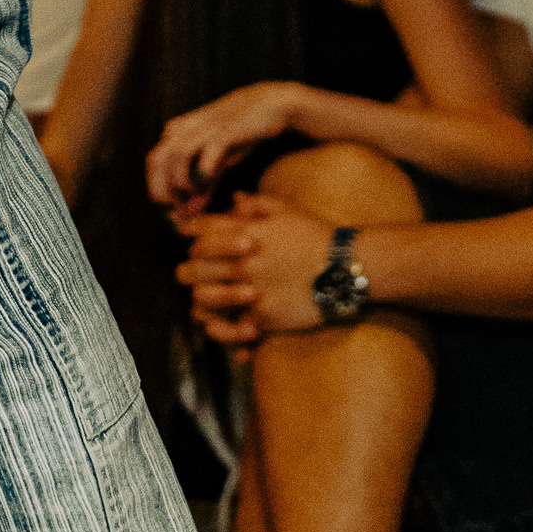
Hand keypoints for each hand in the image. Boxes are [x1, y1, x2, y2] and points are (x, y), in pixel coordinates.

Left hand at [147, 86, 309, 213]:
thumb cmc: (239, 137)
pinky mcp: (226, 129)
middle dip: (163, 189)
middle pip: (157, 159)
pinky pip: (208, 148)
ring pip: (177, 154)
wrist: (267, 106)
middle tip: (178, 206)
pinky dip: (203, 168)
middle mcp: (186, 128)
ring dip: (182, 181)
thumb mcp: (216, 166)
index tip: (175, 208)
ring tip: (196, 194)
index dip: (158, 188)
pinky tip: (206, 180)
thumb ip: (200, 191)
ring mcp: (205, 127)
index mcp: (178, 133)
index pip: (154, 163)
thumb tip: (182, 220)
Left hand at [176, 195, 336, 345]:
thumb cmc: (317, 235)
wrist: (345, 266)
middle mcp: (242, 259)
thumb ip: (257, 203)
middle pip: (195, 265)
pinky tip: (224, 330)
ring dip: (201, 300)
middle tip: (187, 273)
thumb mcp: (288, 209)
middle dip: (187, 269)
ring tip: (202, 304)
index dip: (191, 232)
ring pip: (204, 297)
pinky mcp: (263, 314)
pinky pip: (232, 327)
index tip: (188, 236)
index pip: (202, 230)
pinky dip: (226, 332)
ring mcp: (251, 288)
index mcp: (246, 231)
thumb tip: (235, 200)